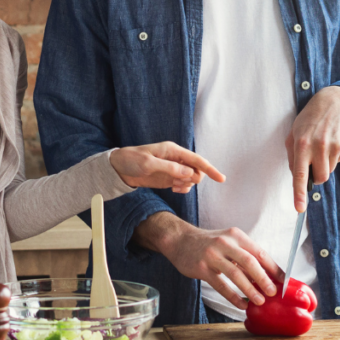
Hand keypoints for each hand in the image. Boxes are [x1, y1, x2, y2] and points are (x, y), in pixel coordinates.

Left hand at [110, 141, 224, 192]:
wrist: (119, 168)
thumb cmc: (131, 160)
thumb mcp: (148, 164)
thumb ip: (169, 168)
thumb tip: (189, 173)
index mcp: (173, 150)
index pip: (196, 159)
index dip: (210, 169)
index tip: (221, 179)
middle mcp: (176, 158)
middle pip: (197, 170)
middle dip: (193, 179)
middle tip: (178, 184)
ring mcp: (173, 168)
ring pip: (191, 179)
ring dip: (186, 185)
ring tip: (173, 186)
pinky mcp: (169, 178)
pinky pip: (184, 184)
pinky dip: (182, 188)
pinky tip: (173, 189)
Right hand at [134, 213, 282, 308]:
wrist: (180, 240)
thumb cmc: (209, 244)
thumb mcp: (228, 242)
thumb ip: (245, 256)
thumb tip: (268, 276)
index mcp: (236, 235)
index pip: (260, 252)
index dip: (273, 268)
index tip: (283, 281)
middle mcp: (225, 242)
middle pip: (250, 262)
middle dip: (264, 279)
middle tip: (273, 293)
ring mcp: (212, 255)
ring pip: (235, 274)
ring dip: (250, 289)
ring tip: (259, 301)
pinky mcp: (201, 267)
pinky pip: (220, 285)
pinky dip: (233, 296)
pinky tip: (241, 304)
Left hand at [286, 85, 339, 211]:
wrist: (334, 102)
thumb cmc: (310, 120)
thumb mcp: (294, 133)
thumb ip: (292, 156)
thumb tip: (297, 177)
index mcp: (301, 144)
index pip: (300, 174)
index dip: (299, 193)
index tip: (299, 208)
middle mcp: (318, 146)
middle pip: (320, 178)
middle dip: (317, 176)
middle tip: (314, 161)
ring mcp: (334, 146)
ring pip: (330, 171)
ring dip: (325, 164)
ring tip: (322, 146)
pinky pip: (339, 161)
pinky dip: (334, 156)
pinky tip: (332, 141)